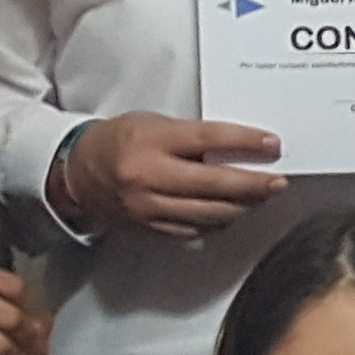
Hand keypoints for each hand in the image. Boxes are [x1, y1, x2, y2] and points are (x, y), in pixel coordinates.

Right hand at [53, 114, 286, 238]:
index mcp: (151, 142)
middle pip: (215, 185)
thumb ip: (193, 136)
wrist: (76, 172)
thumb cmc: (119, 141)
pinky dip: (218, 222)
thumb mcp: (154, 124)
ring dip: (242, 207)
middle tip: (278, 182)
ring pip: (209, 213)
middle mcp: (149, 176)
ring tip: (260, 197)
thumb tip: (240, 149)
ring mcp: (148, 207)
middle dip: (254, 185)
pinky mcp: (148, 228)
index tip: (272, 145)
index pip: (209, 140)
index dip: (245, 143)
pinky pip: (194, 230)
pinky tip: (231, 212)